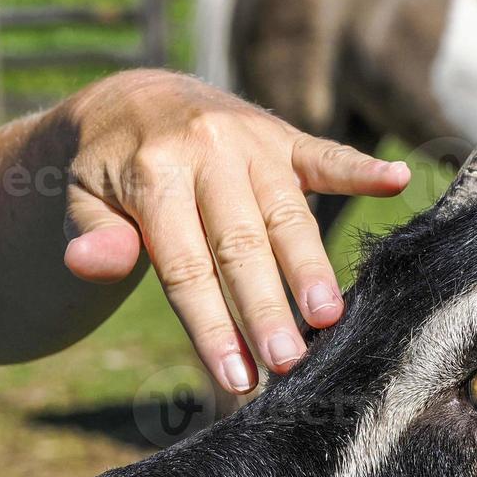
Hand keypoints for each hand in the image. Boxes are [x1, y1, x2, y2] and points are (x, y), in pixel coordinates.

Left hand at [59, 70, 409, 393]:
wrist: (134, 99)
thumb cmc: (109, 171)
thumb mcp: (80, 199)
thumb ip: (91, 234)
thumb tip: (91, 266)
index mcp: (153, 171)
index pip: (186, 265)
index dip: (212, 326)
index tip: (236, 378)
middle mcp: (207, 151)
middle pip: (241, 245)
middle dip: (265, 308)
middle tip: (288, 362)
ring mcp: (250, 141)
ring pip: (287, 214)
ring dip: (311, 268)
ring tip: (329, 318)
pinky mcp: (283, 136)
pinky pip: (325, 154)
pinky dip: (361, 168)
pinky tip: (397, 179)